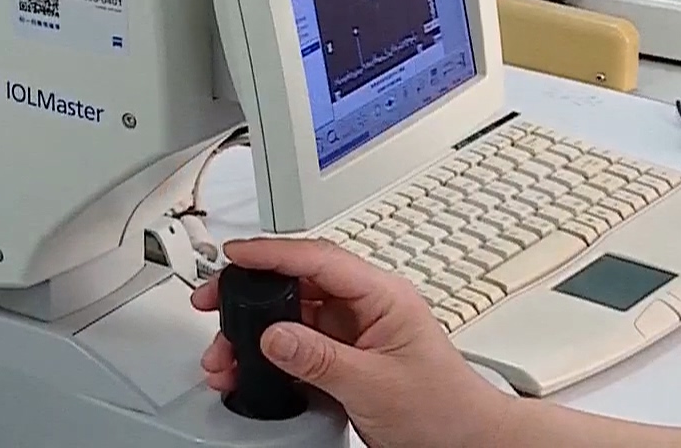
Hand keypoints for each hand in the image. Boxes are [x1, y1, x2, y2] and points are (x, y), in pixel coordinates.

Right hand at [192, 239, 511, 447]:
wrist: (467, 444)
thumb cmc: (445, 410)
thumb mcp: (375, 384)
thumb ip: (320, 358)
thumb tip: (273, 335)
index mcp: (382, 296)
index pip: (320, 259)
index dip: (273, 253)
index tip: (236, 257)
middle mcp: (365, 307)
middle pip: (297, 281)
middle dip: (250, 289)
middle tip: (213, 300)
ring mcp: (353, 333)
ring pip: (291, 315)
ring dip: (255, 329)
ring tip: (224, 351)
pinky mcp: (343, 358)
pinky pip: (296, 345)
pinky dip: (268, 354)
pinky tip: (248, 367)